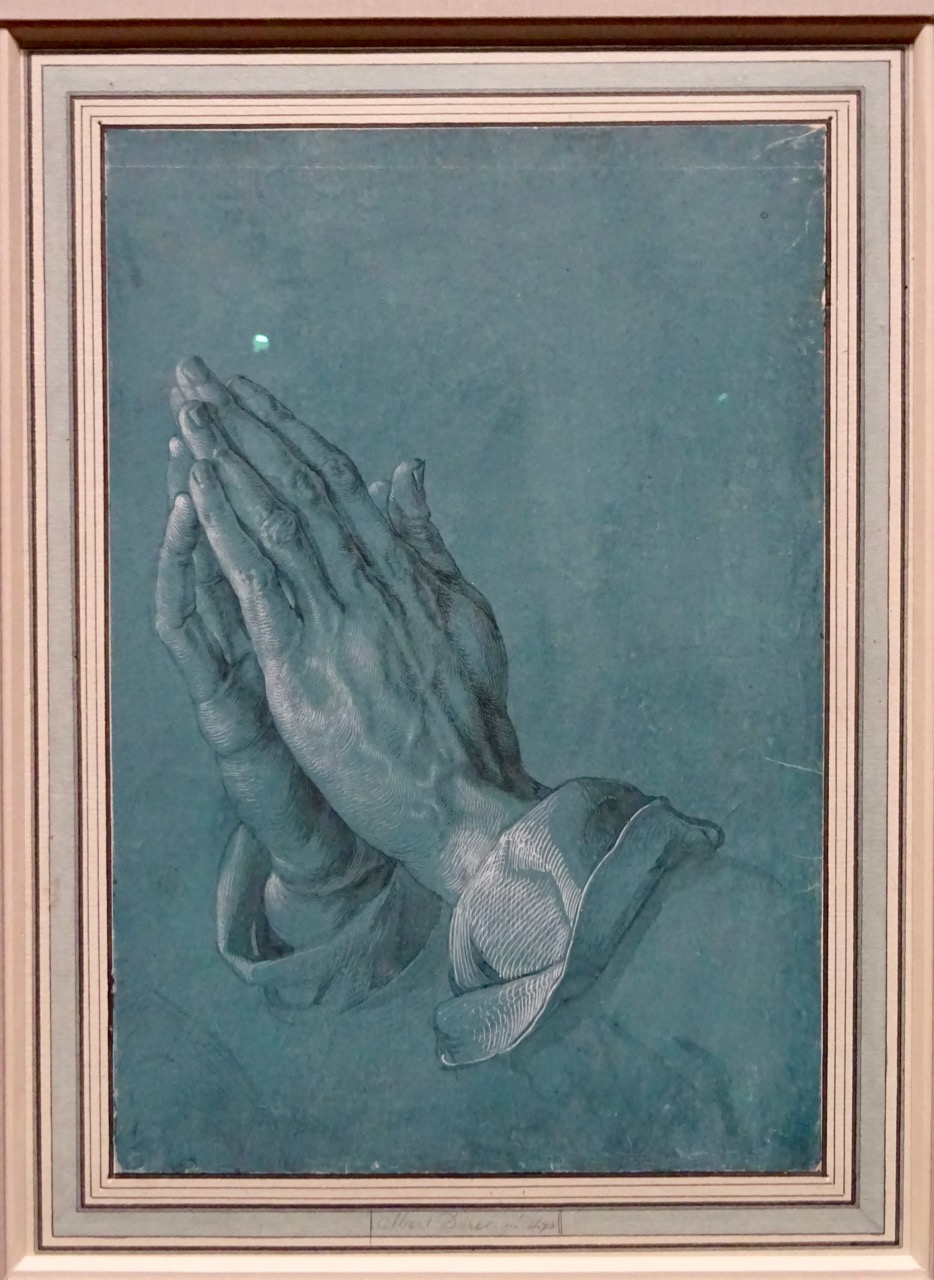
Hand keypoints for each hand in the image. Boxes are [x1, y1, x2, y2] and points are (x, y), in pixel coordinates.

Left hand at [175, 357, 540, 902]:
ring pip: (275, 521)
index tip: (248, 392)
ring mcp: (337, 621)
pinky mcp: (303, 667)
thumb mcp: (465, 615)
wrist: (471, 798)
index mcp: (406, 570)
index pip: (339, 482)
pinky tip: (193, 489)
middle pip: (299, 485)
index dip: (288, 431)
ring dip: (226, 462)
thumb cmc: (473, 717)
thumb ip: (428, 542)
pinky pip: (257, 584)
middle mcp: (370, 581)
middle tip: (194, 377)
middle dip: (243, 426)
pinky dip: (223, 532)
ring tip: (185, 412)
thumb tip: (406, 469)